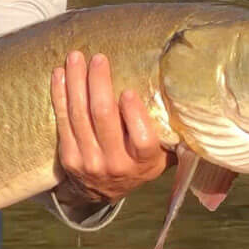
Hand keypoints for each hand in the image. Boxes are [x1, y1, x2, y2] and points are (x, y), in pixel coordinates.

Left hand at [51, 50, 167, 204]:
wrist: (104, 191)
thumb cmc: (139, 161)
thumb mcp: (162, 154)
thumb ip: (173, 132)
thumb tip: (189, 96)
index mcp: (143, 161)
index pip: (142, 139)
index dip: (134, 114)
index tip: (128, 91)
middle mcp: (115, 164)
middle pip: (103, 118)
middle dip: (99, 84)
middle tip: (98, 58)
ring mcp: (88, 161)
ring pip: (79, 115)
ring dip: (75, 82)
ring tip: (75, 57)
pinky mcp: (68, 157)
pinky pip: (62, 121)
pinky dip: (59, 95)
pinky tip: (59, 74)